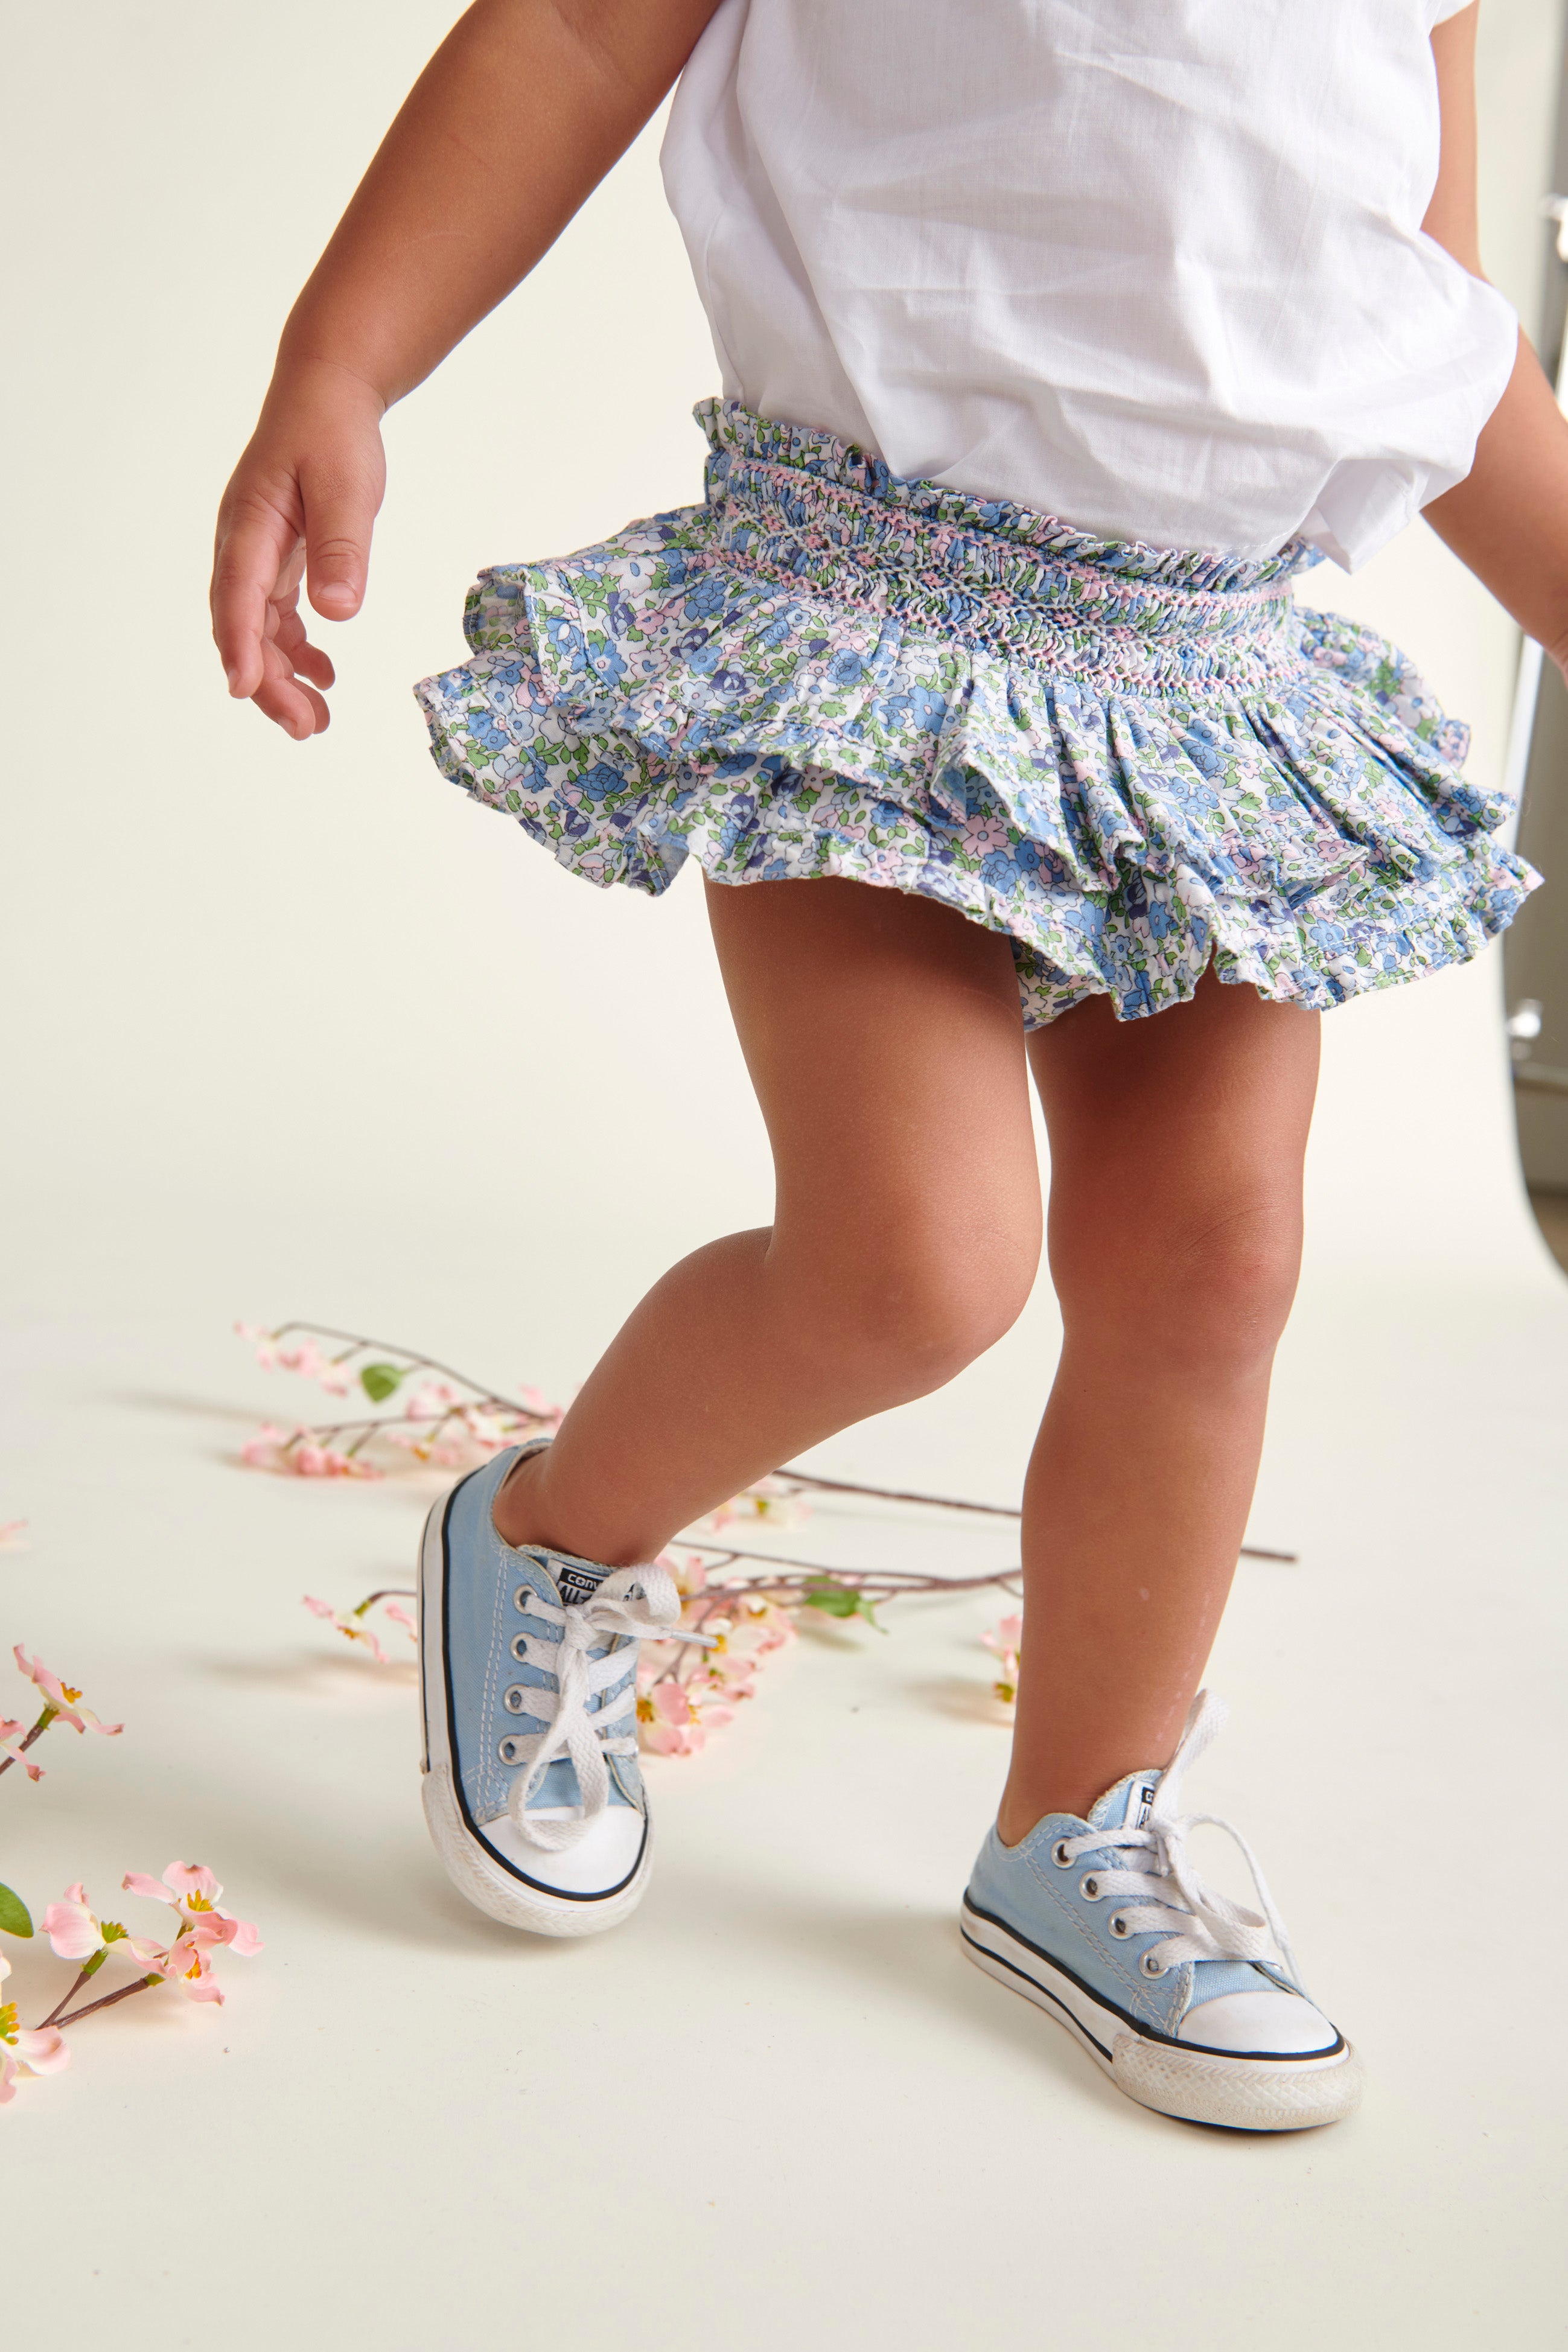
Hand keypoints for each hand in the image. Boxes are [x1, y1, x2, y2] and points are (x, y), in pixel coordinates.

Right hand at [210, 360, 386, 738]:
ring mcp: (257, 553)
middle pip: (242, 626)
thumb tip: (337, 610)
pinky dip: (296, 649)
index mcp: (251, 524)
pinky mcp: (276, 557)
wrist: (326, 393)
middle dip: (268, 682)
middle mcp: (244, 544)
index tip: (246, 689)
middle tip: (306, 728)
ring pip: (258, 629)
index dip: (241, 646)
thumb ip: (342, 548)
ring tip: (317, 719)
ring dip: (282, 676)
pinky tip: (324, 674)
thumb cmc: (333, 433)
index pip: (238, 595)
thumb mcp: (346, 487)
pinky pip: (276, 615)